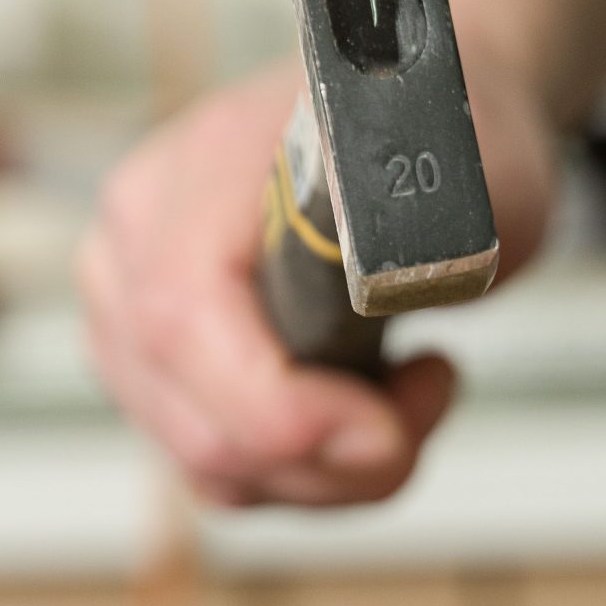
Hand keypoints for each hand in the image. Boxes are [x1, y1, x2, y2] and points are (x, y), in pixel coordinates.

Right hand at [77, 41, 556, 506]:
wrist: (426, 128)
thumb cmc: (443, 142)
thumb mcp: (469, 171)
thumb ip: (423, 234)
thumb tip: (378, 294)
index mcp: (197, 175)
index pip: (180, 322)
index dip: (277, 410)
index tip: (384, 430)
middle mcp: (136, 246)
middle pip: (198, 424)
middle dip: (334, 459)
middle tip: (427, 398)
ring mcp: (136, 318)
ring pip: (217, 468)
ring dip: (339, 470)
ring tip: (416, 386)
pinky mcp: (168, 378)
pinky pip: (233, 476)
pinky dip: (320, 473)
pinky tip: (376, 405)